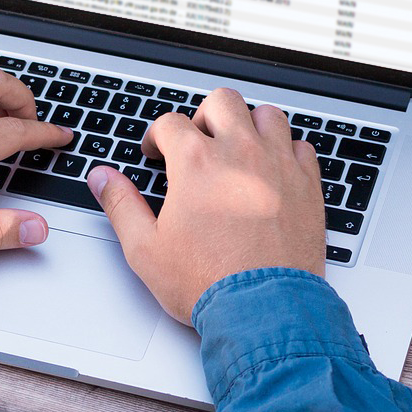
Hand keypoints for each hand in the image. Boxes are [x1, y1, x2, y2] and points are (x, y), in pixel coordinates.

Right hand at [86, 88, 324, 322]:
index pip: (171, 123)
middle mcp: (240, 153)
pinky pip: (302, 147)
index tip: (158, 152)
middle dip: (204, 116)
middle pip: (222, 101)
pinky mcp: (308, 185)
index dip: (158, 136)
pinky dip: (287, 151)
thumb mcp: (145, 249)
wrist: (264, 310)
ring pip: (268, 115)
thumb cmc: (208, 282)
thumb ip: (121, 205)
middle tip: (199, 142)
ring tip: (239, 149)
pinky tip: (275, 170)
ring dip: (250, 125)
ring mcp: (278, 166)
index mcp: (196, 162)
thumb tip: (102, 179)